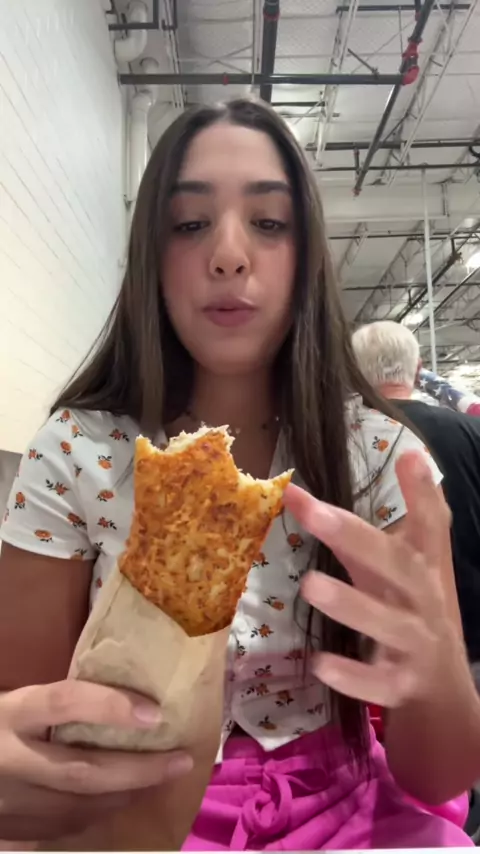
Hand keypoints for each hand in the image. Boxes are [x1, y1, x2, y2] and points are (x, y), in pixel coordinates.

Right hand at [0, 680, 192, 841]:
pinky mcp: (9, 828)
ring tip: (164, 778)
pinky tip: (125, 798)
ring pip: (78, 806)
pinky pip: (64, 826)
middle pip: (82, 771)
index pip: (64, 702)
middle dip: (138, 770)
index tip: (155, 711)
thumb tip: (117, 686)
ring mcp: (8, 802)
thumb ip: (49, 700)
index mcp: (9, 714)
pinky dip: (101, 812)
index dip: (110, 706)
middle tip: (181, 760)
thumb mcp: (9, 698)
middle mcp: (8, 759)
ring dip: (128, 795)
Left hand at [284, 450, 467, 707]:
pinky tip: (321, 664)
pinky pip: (379, 682)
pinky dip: (353, 675)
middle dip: (357, 538)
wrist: (442, 688)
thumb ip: (345, 530)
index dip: (423, 492)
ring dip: (350, 604)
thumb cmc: (407, 608)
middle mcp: (426, 598)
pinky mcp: (402, 684)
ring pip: (387, 623)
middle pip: (398, 566)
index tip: (409, 455)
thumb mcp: (388, 568)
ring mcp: (417, 642)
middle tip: (314, 513)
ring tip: (310, 584)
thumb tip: (292, 491)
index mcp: (425, 565)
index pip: (431, 524)